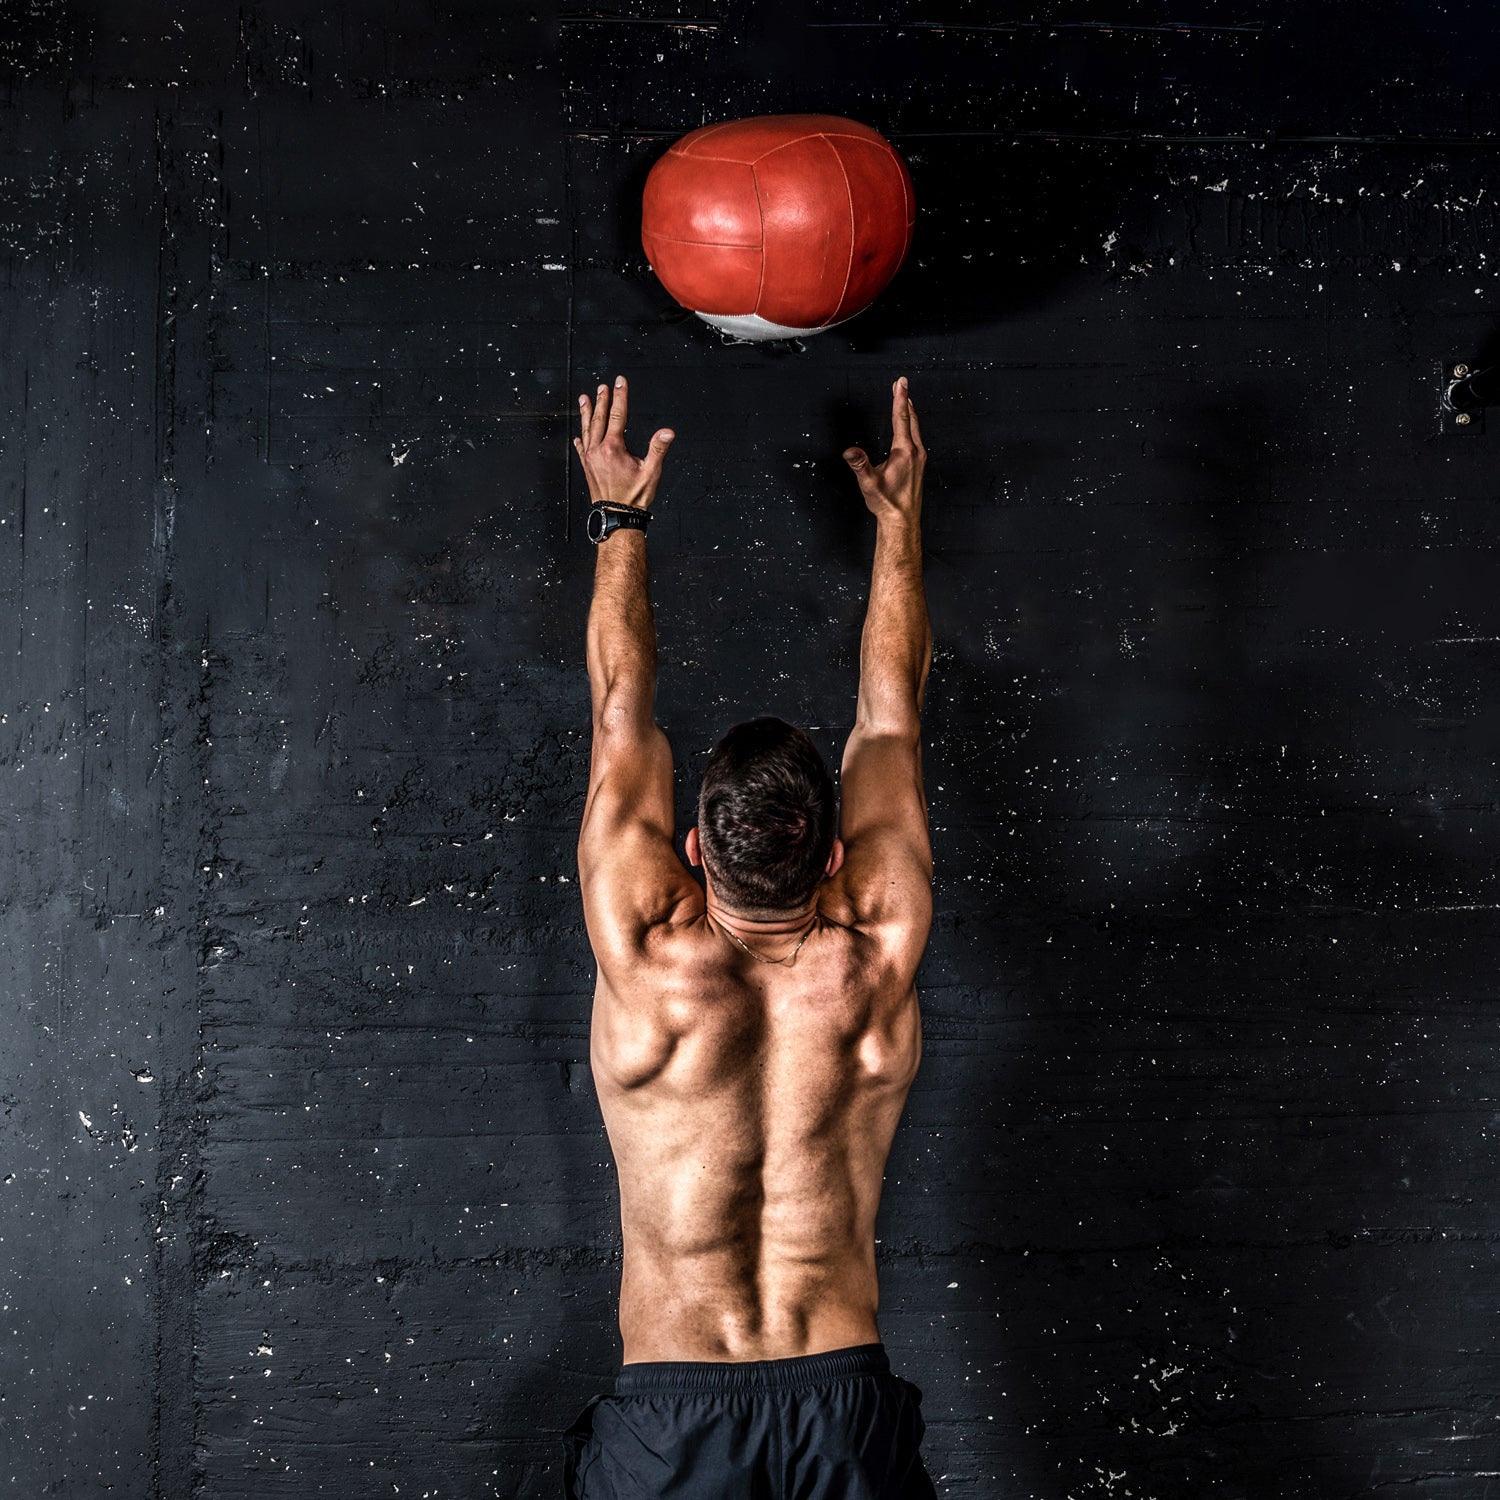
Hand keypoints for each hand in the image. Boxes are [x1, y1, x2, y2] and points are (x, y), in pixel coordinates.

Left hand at [574, 375, 673, 508]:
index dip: (620, 396)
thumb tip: (667, 432)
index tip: (620, 382)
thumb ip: (658, 448)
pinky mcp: (587, 467)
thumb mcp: (651, 472)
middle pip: (600, 419)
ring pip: (588, 430)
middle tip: (604, 386)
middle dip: (603, 400)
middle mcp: (598, 451)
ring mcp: (590, 459)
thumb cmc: (634, 497)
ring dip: (587, 413)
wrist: (617, 517)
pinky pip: (582, 448)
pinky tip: (579, 434)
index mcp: (613, 448)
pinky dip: (581, 438)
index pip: (618, 416)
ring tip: (584, 399)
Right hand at [843, 376, 924, 521]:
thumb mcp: (869, 483)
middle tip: (901, 384)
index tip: (900, 382)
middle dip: (905, 400)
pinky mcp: (919, 465)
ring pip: (915, 428)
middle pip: (911, 419)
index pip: (901, 418)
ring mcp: (920, 459)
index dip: (899, 397)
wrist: (902, 521)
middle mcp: (915, 452)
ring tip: (905, 401)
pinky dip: (911, 426)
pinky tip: (908, 429)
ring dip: (909, 412)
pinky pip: (916, 438)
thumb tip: (850, 451)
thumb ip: (860, 464)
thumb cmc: (887, 504)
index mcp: (904, 452)